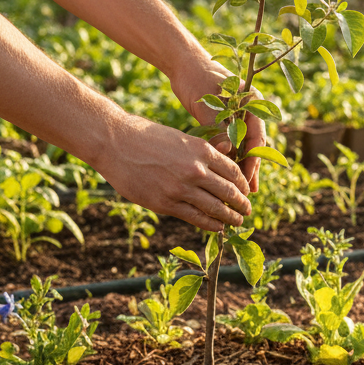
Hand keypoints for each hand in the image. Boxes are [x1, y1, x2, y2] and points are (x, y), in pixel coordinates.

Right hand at [98, 113, 251, 233]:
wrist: (115, 142)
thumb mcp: (180, 137)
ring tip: (236, 222)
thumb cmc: (146, 136)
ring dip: (229, 217)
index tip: (246, 192)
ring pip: (215, 208)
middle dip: (241, 204)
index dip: (242, 185)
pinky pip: (195, 218)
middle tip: (247, 211)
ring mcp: (181, 188)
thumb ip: (202, 151)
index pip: (233, 171)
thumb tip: (224, 155)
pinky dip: (210, 224)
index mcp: (201, 150)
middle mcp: (196, 170)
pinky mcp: (166, 203)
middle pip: (228, 192)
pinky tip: (218, 228)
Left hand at [170, 56, 265, 191]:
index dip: (253, 160)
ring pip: (241, 146)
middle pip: (252, 145)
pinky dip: (228, 158)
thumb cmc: (197, 77)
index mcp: (253, 102)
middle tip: (249, 193)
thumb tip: (229, 152)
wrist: (183, 62)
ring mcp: (238, 115)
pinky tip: (224, 175)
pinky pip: (230, 143)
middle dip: (250, 169)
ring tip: (238, 190)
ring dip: (239, 167)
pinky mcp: (225, 120)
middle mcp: (249, 110)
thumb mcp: (208, 103)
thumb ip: (219, 127)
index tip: (247, 179)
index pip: (257, 137)